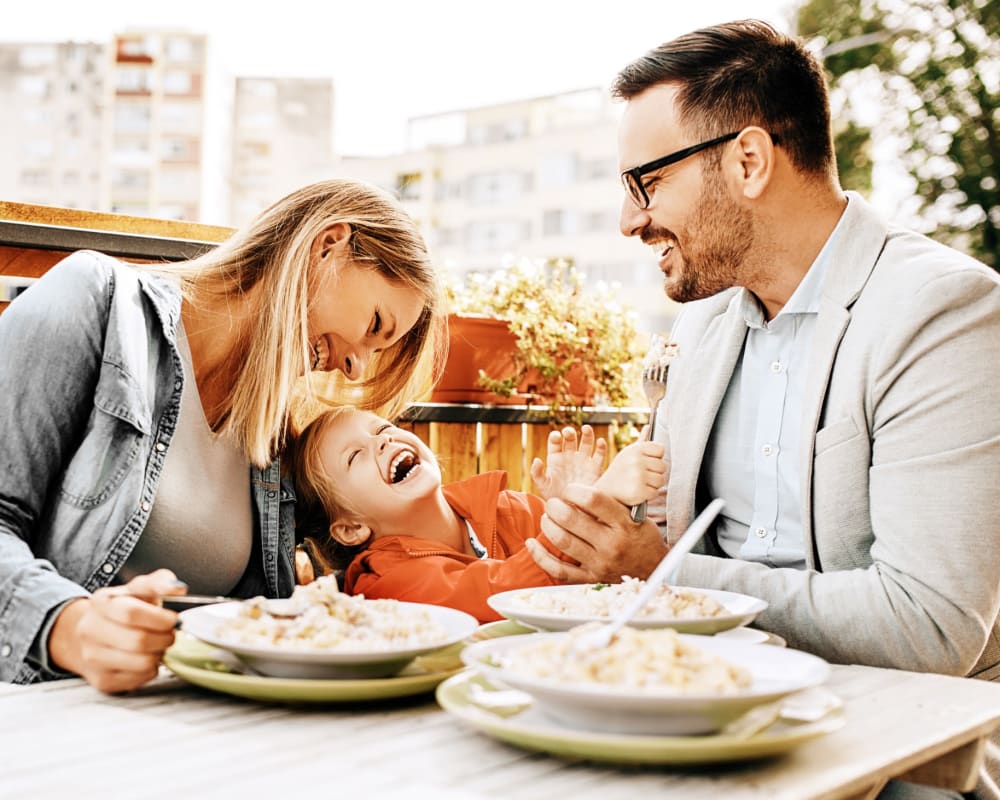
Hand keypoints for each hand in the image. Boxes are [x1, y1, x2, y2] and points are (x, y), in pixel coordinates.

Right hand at [48, 569, 186, 693]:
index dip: (159, 618)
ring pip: (141, 663)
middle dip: (165, 638)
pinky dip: (151, 670)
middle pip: (138, 641)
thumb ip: (159, 583)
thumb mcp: (139, 588)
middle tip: (171, 634)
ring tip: (159, 645)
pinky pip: (139, 679)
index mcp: (101, 602)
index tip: (174, 619)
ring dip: (159, 654)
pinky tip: (147, 657)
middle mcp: (90, 630)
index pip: (131, 613)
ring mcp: (92, 658)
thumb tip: (177, 588)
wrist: (92, 633)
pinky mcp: (101, 680)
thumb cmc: (123, 608)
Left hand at [525, 483, 668, 582]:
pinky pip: (559, 570)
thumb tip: (581, 488)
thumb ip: (611, 502)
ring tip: (547, 517)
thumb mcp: (634, 515)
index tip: (569, 489)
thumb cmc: (640, 536)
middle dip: (555, 506)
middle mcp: (611, 544)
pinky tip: (532, 543)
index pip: (593, 500)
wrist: (653, 569)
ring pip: (563, 541)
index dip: (574, 490)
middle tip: (553, 503)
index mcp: (623, 524)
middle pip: (572, 519)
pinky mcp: (590, 578)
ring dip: (548, 525)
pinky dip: (541, 556)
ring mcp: (600, 563)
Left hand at [529, 425, 606, 500]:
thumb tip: (536, 460)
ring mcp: (583, 461)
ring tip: (586, 429)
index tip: (556, 436)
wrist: (572, 510)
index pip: (555, 442)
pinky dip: (601, 447)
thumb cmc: (555, 498)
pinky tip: (600, 442)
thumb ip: (537, 473)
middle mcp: (570, 456)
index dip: (556, 437)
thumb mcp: (542, 486)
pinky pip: (600, 455)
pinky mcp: (595, 468)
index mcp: (556, 458)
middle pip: (571, 439)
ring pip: (586, 443)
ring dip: (587, 434)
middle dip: (570, 433)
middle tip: (569, 432)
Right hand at [594, 438, 666, 505]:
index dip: (655, 458)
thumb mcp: (628, 453)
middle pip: (663, 466)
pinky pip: (655, 493)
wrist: (606, 490)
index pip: (660, 450)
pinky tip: (639, 492)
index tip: (646, 462)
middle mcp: (636, 461)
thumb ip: (641, 441)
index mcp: (635, 450)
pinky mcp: (639, 491)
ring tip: (640, 483)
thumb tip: (649, 427)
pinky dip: (649, 495)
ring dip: (653, 485)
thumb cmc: (620, 471)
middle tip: (642, 475)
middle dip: (655, 473)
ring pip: (661, 480)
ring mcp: (638, 476)